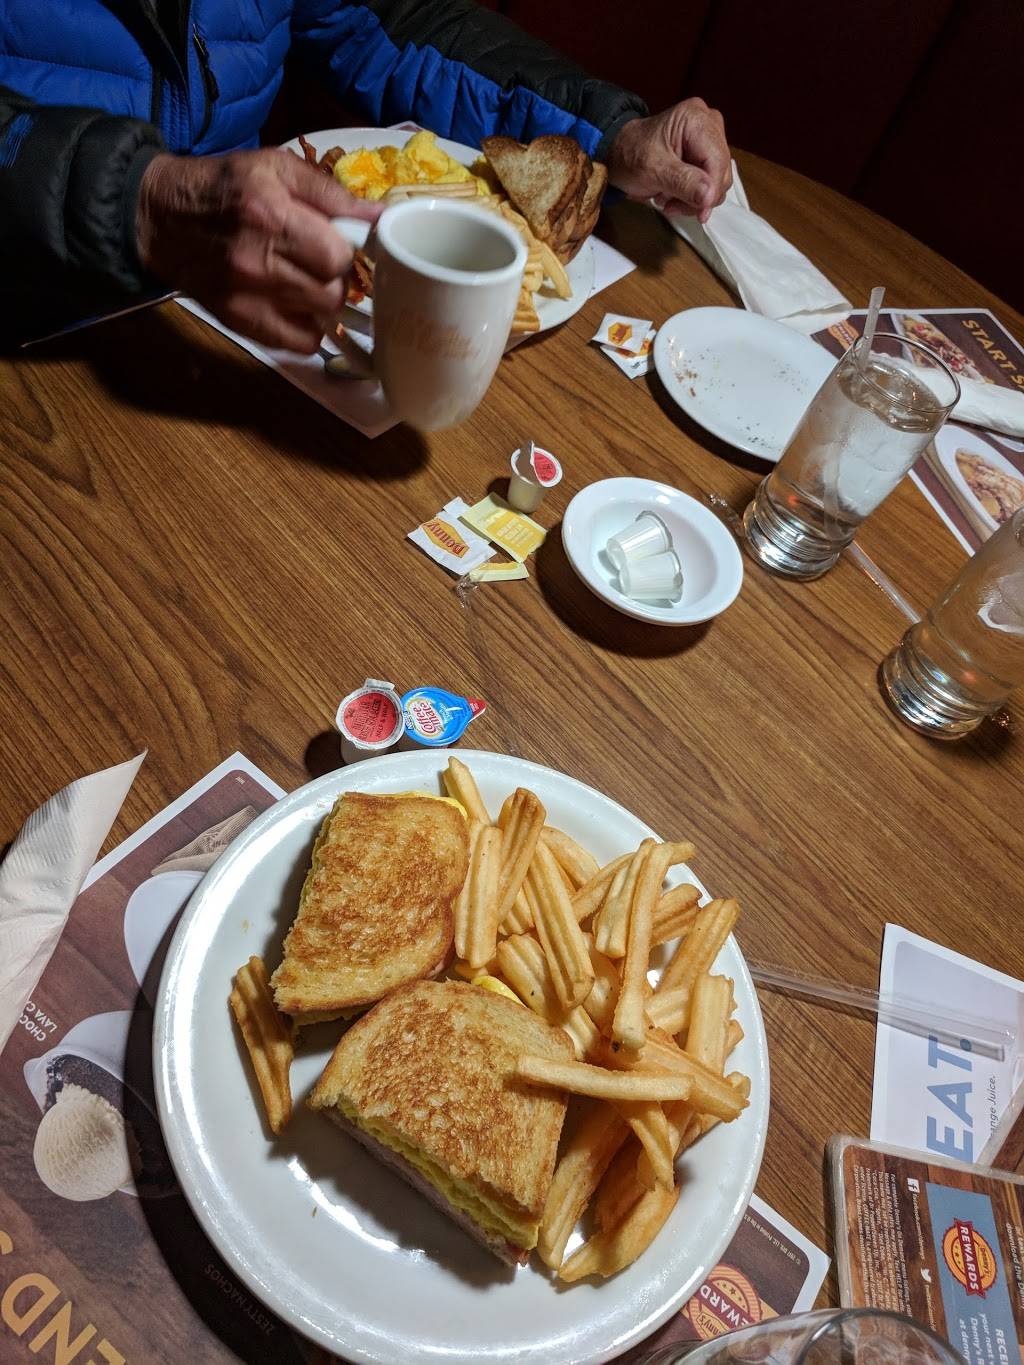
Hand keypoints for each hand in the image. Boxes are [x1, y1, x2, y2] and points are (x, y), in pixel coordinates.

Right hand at [136, 149, 380, 352]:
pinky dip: (309, 329)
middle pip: (333, 294)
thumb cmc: (224, 187)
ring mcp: (247, 298)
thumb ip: (331, 193)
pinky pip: (300, 344)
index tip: (337, 243)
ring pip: (322, 320)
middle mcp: (257, 261)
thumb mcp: (275, 168)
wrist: (161, 219)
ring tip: (308, 281)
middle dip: (338, 279)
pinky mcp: (241, 322)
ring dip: (325, 303)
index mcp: (270, 215)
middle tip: (322, 263)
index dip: (346, 251)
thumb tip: (381, 217)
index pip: (338, 256)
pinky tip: (297, 306)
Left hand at [607, 98, 731, 222]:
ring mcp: (708, 138)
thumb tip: (709, 196)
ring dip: (694, 198)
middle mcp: (708, 123)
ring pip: (717, 180)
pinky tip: (674, 195)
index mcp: (695, 119)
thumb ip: (684, 182)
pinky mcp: (704, 153)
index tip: (701, 213)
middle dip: (700, 195)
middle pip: (721, 171)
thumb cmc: (630, 154)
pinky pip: (710, 182)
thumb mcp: (653, 169)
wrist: (618, 152)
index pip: (718, 160)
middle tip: (673, 206)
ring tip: (669, 199)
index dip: (712, 189)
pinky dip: (692, 195)